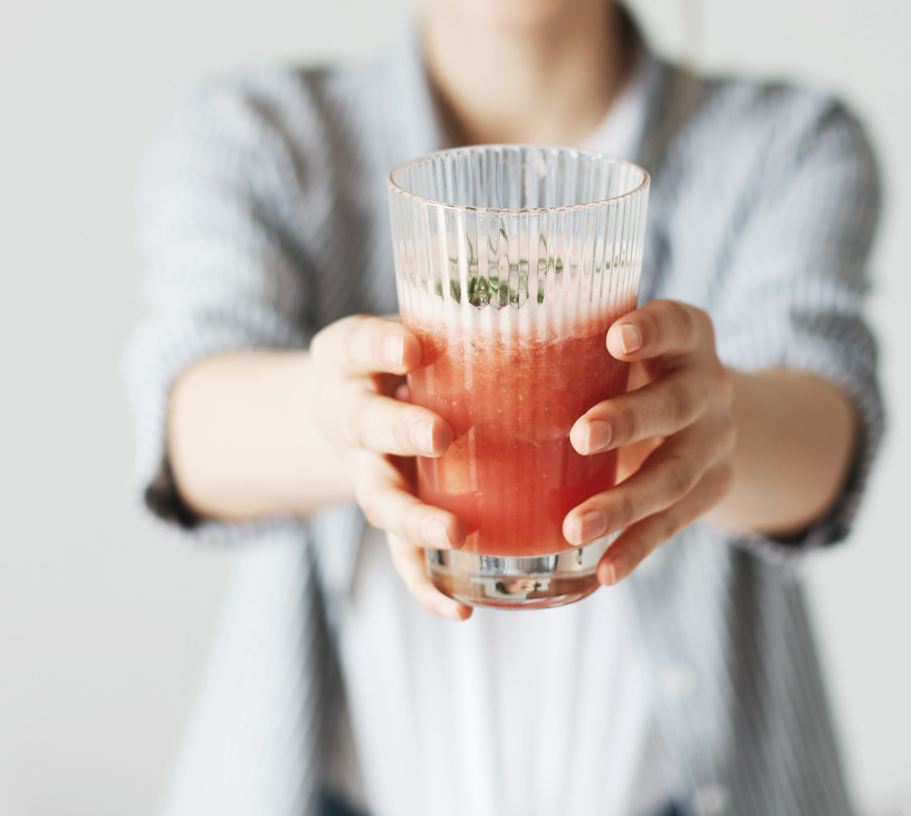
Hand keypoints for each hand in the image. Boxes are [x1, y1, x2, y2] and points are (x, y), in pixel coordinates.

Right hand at [308, 315, 471, 620]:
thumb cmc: (402, 355)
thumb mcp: (412, 324)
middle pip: (367, 425)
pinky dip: (425, 585)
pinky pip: (401, 557)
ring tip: (453, 532)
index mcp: (350, 360)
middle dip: (401, 430)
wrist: (347, 401)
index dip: (380, 347)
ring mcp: (366, 472)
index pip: (357, 344)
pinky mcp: (390, 515)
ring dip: (415, 519)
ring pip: (381, 501)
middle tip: (438, 434)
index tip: (411, 347)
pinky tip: (458, 610)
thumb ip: (462, 320)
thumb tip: (563, 301)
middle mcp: (351, 417)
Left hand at [563, 300, 736, 586]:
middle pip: (677, 404)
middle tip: (580, 436)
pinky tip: (605, 572)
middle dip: (629, 421)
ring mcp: (714, 443)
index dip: (651, 330)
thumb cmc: (629, 368)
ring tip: (576, 527)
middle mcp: (709, 386)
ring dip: (624, 502)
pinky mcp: (711, 490)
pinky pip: (674, 523)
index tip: (615, 339)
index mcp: (687, 337)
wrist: (704, 414)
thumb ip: (568, 345)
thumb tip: (448, 346)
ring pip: (674, 475)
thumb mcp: (616, 345)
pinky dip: (638, 548)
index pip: (676, 324)